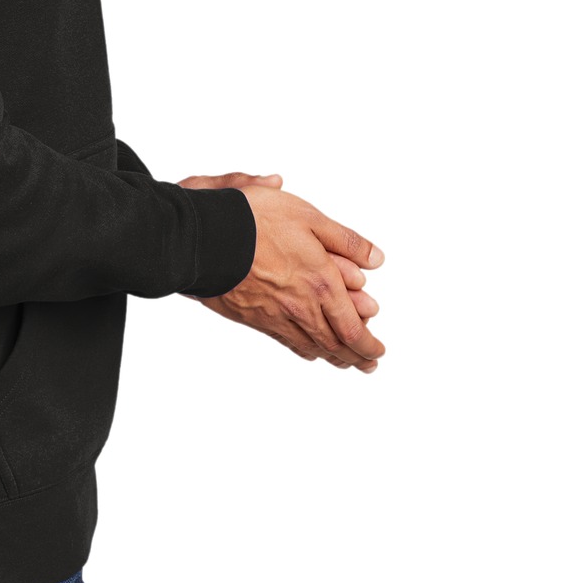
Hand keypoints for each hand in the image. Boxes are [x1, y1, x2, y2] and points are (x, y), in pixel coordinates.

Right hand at [177, 172, 384, 371]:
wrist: (205, 238)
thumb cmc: (255, 221)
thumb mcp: (309, 217)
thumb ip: (345, 240)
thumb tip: (376, 259)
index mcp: (321, 282)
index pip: (352, 328)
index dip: (368, 345)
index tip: (377, 352)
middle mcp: (301, 307)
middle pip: (334, 344)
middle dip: (356, 358)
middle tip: (368, 365)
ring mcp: (275, 316)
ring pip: (311, 347)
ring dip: (333, 358)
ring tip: (345, 363)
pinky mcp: (254, 318)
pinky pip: (286, 342)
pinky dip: (304, 350)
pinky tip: (307, 350)